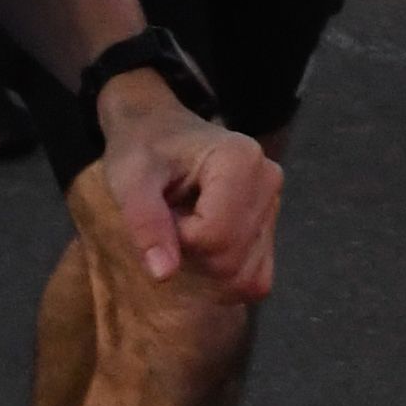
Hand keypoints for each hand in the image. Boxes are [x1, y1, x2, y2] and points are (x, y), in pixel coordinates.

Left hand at [78, 80, 283, 303]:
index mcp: (240, 160)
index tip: (163, 209)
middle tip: (172, 219)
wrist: (159, 129)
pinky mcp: (271, 224)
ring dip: (206, 267)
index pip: (213, 236)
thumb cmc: (142, 149)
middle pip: (232, 260)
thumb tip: (163, 275)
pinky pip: (256, 276)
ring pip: (245, 275)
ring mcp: (274, 203)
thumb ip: (145, 223)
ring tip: (187, 227)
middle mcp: (268, 180)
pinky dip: (226, 275)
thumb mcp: (131, 181)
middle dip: (192, 255)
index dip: (177, 238)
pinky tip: (204, 246)